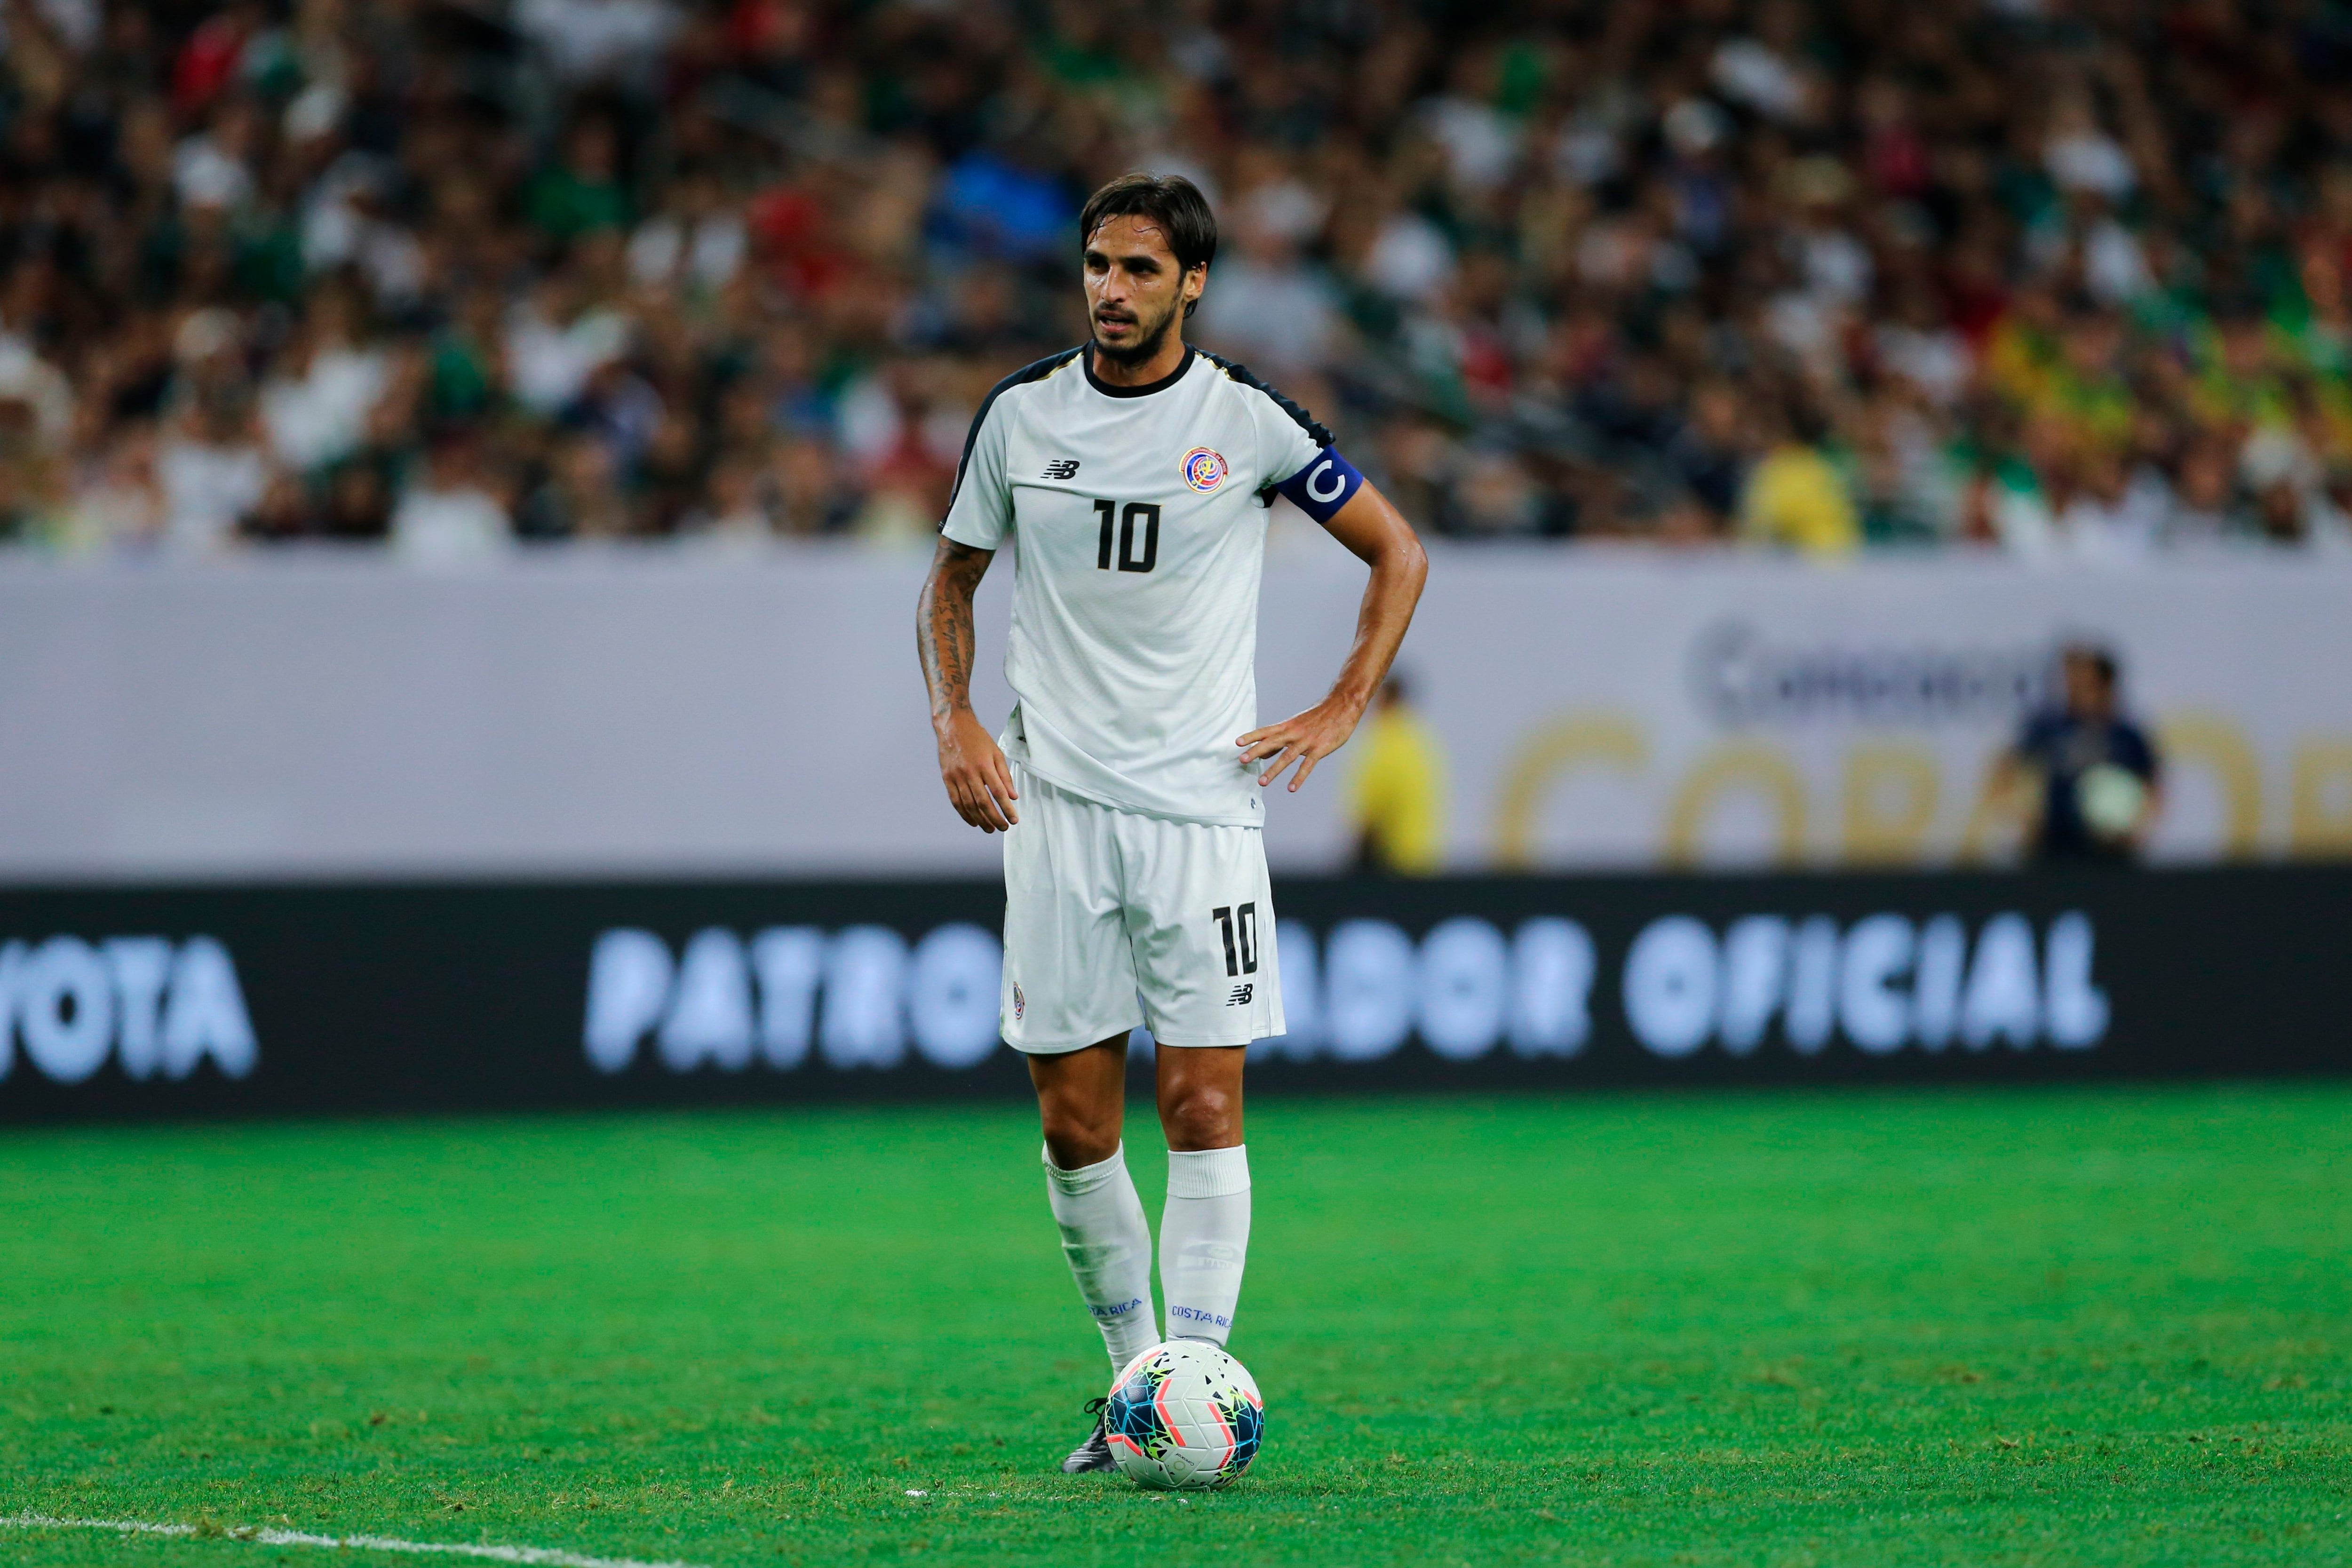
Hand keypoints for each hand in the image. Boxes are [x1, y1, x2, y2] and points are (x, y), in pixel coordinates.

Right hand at [936, 709, 1018, 831]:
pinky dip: (964, 814)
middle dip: (995, 818)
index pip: (998, 792)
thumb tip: (1013, 797)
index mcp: (984, 765)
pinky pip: (955, 801)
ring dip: (980, 820)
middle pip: (983, 802)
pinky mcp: (947, 778)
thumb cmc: (978, 738)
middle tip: (1003, 828)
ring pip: (968, 805)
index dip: (1007, 808)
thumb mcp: (996, 752)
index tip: (1014, 819)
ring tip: (990, 829)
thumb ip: (1005, 776)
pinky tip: (973, 821)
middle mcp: (969, 772)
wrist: (953, 725)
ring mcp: (956, 776)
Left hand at [1237, 695, 1365, 793]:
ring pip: (1287, 757)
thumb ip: (1282, 738)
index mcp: (1288, 725)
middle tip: (1241, 760)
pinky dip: (1299, 777)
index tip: (1237, 742)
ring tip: (1262, 782)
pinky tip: (1291, 788)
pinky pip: (1307, 765)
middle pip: (1271, 742)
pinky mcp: (1320, 749)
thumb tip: (1264, 753)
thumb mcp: (1298, 724)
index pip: (1266, 731)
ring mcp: (1307, 741)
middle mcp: (1294, 732)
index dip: (1251, 736)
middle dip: (1255, 751)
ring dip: (1274, 770)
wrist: (1343, 704)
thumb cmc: (1320, 715)